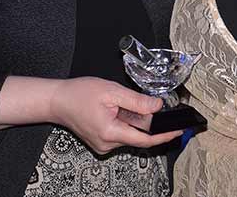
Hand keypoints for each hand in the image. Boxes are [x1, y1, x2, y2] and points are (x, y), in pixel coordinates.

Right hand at [49, 76, 182, 153]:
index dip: (165, 135)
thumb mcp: (111, 91)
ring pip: (129, 134)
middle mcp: (107, 144)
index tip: (179, 131)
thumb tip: (157, 106)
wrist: (56, 101)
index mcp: (110, 133)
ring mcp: (103, 145)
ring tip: (118, 102)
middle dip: (146, 122)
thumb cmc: (79, 93)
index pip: (145, 139)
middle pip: (138, 136)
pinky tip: (114, 109)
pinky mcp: (100, 142)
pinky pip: (120, 133)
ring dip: (132, 120)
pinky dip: (124, 122)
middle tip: (150, 105)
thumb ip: (136, 100)